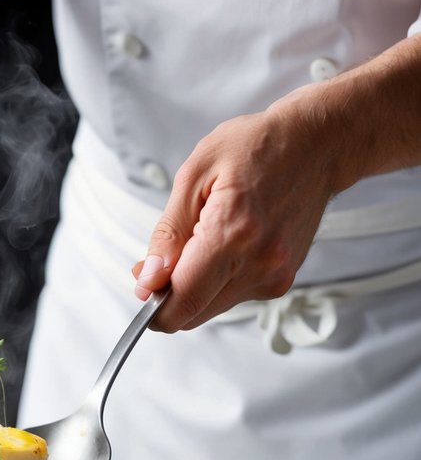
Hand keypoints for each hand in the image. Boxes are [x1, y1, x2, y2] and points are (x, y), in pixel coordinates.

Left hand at [131, 100, 340, 330]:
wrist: (316, 145)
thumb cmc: (257, 147)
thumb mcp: (194, 175)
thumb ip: (168, 234)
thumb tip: (148, 279)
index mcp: (233, 233)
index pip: (183, 301)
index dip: (153, 306)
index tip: (143, 287)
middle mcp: (260, 263)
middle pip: (194, 314)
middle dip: (169, 295)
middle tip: (165, 257)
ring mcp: (275, 275)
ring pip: (211, 308)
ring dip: (195, 286)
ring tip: (204, 238)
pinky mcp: (281, 280)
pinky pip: (232, 296)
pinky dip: (217, 280)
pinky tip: (226, 243)